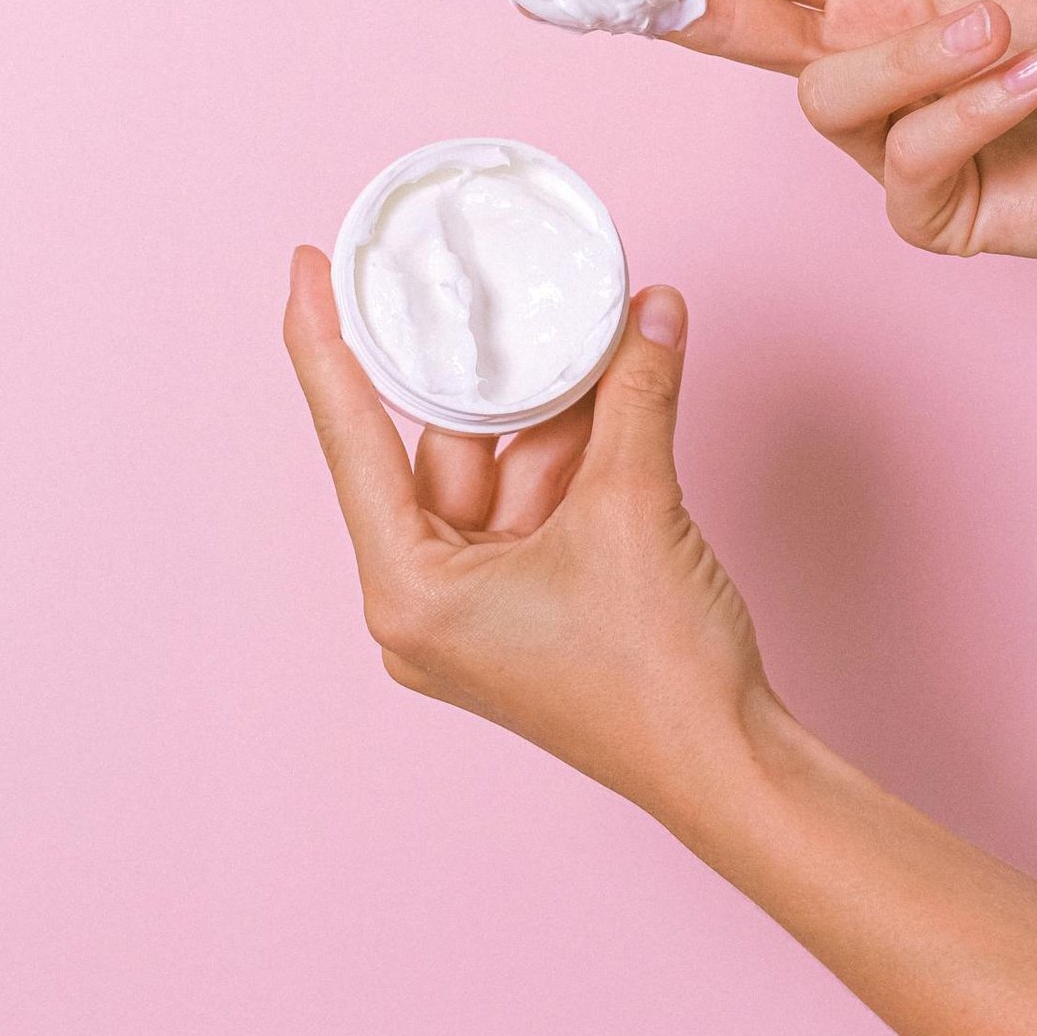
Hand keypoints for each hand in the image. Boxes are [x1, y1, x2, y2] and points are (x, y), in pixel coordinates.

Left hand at [283, 249, 767, 815]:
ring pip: (502, 472)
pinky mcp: (529, 612)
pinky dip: (576, 452)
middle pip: (443, 449)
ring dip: (554, 409)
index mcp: (409, 591)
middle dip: (491, 371)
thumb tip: (651, 312)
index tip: (307, 268)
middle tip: (491, 282)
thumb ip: (636, 395)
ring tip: (597, 330)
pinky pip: (537, 506)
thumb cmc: (659, 677)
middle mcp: (425, 605)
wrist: (729, 766)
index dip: (324, 343)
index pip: (351, 438)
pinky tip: (615, 388)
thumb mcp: (637, 506)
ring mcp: (479, 612)